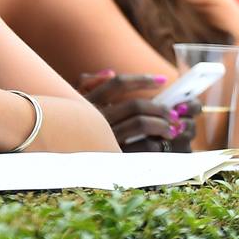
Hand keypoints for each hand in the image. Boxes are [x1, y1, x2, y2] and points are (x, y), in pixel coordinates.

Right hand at [77, 71, 199, 152]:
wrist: (63, 165)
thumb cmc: (71, 129)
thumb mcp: (71, 104)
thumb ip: (88, 84)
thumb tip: (110, 73)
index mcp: (88, 103)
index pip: (118, 84)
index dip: (142, 80)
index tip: (163, 80)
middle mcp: (95, 119)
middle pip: (135, 105)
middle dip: (159, 107)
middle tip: (174, 113)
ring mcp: (103, 139)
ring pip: (140, 124)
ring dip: (161, 124)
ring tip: (172, 128)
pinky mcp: (112, 159)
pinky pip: (140, 148)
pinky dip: (154, 144)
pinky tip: (159, 146)